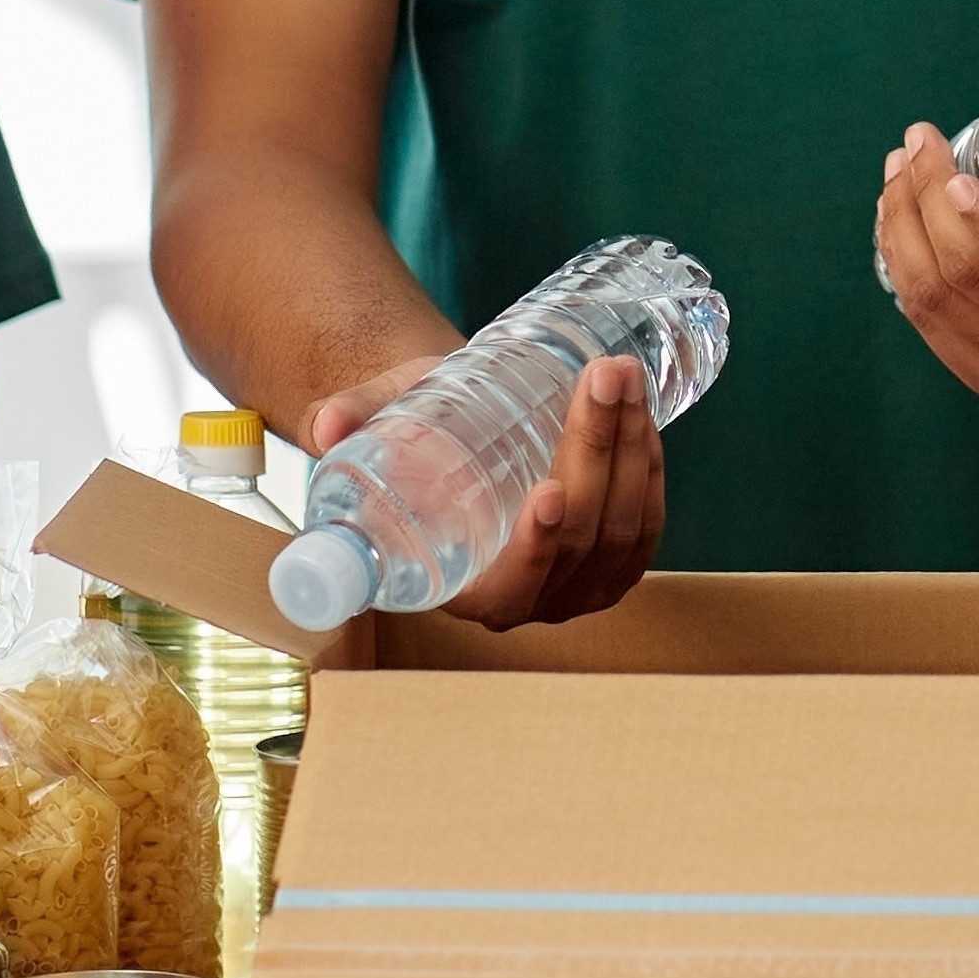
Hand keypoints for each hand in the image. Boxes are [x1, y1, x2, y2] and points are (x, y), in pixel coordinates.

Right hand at [290, 346, 664, 629]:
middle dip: (596, 452)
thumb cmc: (413, 442)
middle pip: (581, 541)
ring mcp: (578, 586)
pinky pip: (646, 524)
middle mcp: (527, 601)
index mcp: (462, 589)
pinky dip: (650, 467)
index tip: (548, 492)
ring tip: (622, 376)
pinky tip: (642, 414)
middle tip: (601, 377)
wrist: (454, 443)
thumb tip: (328, 422)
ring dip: (631, 448)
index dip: (536, 549)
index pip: (511, 589)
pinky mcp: (614, 561)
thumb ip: (353, 422)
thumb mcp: (380, 426)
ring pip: (623, 529)